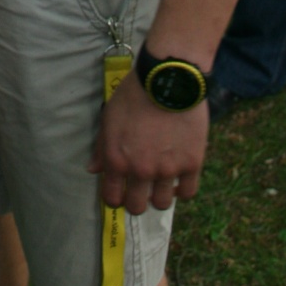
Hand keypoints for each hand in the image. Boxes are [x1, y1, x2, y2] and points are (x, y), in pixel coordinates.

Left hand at [88, 69, 208, 214]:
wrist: (167, 79)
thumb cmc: (134, 94)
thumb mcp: (109, 117)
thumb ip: (101, 147)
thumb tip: (94, 169)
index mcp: (117, 160)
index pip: (112, 198)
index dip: (115, 197)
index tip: (120, 191)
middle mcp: (141, 170)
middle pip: (136, 207)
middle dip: (136, 200)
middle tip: (140, 188)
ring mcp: (167, 170)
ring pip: (161, 204)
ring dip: (158, 196)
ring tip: (160, 182)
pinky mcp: (191, 164)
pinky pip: (187, 192)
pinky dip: (181, 189)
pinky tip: (177, 179)